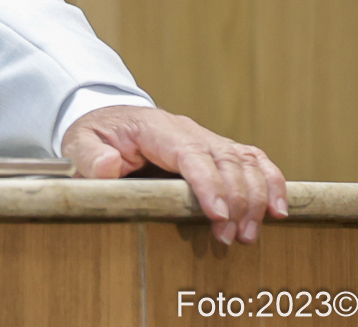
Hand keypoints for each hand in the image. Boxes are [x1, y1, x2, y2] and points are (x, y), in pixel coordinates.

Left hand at [62, 106, 287, 245]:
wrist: (109, 120)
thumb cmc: (96, 135)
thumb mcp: (79, 141)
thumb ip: (89, 155)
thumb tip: (108, 166)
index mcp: (157, 129)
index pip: (191, 153)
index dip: (209, 183)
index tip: (217, 215)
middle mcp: (189, 131)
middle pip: (225, 160)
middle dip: (235, 200)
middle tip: (230, 237)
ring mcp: (208, 140)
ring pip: (244, 162)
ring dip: (255, 198)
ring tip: (248, 234)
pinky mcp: (219, 151)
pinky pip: (253, 160)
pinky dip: (271, 181)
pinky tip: (279, 209)